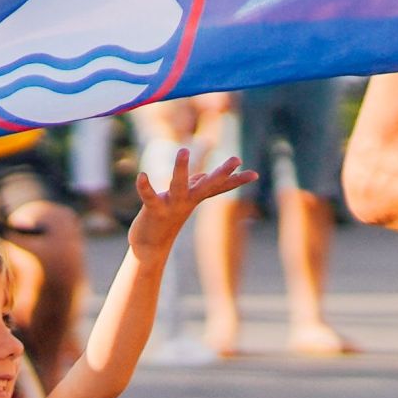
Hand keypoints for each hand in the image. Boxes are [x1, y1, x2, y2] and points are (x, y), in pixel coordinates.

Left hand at [129, 149, 255, 258]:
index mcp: (194, 198)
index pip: (219, 188)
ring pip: (178, 185)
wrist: (150, 248)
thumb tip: (205, 175)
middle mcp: (186, 201)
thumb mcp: (183, 201)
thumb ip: (193, 188)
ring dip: (181, 169)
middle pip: (207, 186)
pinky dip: (145, 187)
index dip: (236, 181)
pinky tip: (141, 175)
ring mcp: (171, 206)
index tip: (255, 174)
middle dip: (221, 173)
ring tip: (183, 150)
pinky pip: (149, 197)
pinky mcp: (153, 211)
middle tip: (237, 159)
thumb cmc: (166, 220)